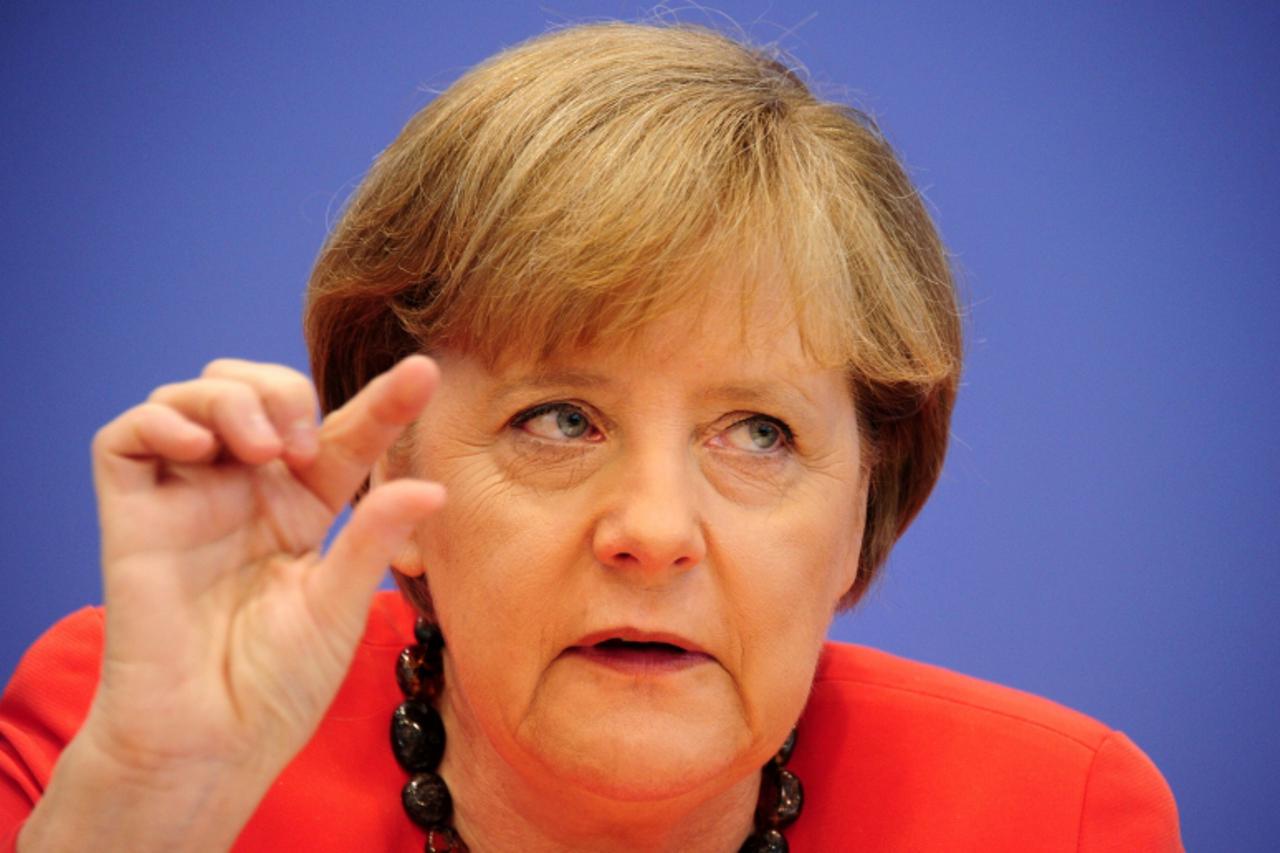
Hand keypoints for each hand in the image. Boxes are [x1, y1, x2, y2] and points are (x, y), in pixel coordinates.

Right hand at [27, 356, 443, 848]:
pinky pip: (126, 437)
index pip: (342, 436)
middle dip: (283, 389)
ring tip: (264, 448)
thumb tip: (433, 489)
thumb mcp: (341, 604)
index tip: (423, 375)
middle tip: (302, 446)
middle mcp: (245, 492)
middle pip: (257, 391)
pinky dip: (162, 420)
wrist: (213, 742)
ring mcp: (187, 498)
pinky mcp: (133, 514)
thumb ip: (374, 539)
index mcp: (302, 509)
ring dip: (232, 397)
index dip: (382, 402)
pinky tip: (202, 448)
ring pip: (193, 396)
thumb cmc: (278, 684)